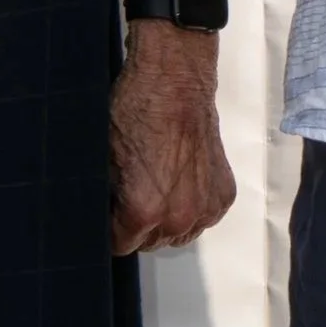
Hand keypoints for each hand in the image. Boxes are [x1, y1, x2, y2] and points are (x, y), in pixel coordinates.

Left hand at [110, 20, 235, 254]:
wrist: (174, 80)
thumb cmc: (135, 110)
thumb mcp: (104, 154)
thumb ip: (106, 194)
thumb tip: (102, 210)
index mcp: (143, 211)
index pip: (121, 246)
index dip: (110, 230)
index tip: (109, 216)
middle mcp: (178, 218)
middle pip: (151, 242)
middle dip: (138, 225)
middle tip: (131, 193)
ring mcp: (205, 208)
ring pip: (179, 232)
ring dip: (167, 219)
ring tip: (157, 184)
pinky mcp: (223, 195)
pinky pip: (203, 216)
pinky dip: (192, 205)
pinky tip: (179, 178)